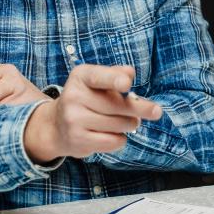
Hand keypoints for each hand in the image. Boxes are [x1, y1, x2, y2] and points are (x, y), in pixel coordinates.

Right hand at [23, 64, 162, 162]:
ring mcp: (73, 119)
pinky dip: (120, 138)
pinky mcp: (78, 140)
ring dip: (130, 124)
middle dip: (139, 109)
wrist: (56, 126)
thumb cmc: (86, 99)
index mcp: (80, 76)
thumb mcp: (97, 81)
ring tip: (127, 122)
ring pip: (118, 124)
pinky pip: (113, 141)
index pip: (98, 77)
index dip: (114, 80)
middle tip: (156, 111)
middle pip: (116, 105)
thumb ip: (115, 74)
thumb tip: (129, 73)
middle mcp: (73, 96)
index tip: (127, 84)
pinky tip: (113, 134)